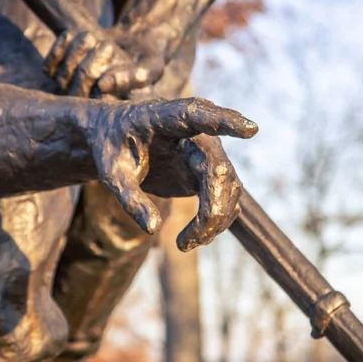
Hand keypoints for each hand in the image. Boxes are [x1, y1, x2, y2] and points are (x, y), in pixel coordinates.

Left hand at [44, 28, 165, 97]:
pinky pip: (48, 66)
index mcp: (112, 110)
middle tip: (108, 46)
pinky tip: (71, 35)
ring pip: (63, 75)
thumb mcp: (152, 66)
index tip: (113, 64)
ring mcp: (70, 90)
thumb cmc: (144, 61)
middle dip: (93, 61)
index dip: (106, 82)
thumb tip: (105, 84)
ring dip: (78, 50)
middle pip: (80, 86)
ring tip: (92, 36)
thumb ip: (139, 76)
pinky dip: (59, 48)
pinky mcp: (55, 75)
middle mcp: (89, 104)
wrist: (129, 47)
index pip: (102, 103)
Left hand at [88, 97, 257, 250]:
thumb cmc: (112, 147)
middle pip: (218, 170)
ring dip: (215, 221)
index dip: (226, 122)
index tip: (251, 130)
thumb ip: (129, 198)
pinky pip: (226, 197)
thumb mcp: (110, 172)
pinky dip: (216, 221)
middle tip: (184, 245)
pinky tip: (195, 238)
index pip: (198, 116)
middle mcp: (196, 134)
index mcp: (165, 119)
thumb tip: (152, 228)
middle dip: (211, 211)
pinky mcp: (210, 171)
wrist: (118, 139)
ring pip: (228, 188)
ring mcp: (207, 152)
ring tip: (184, 245)